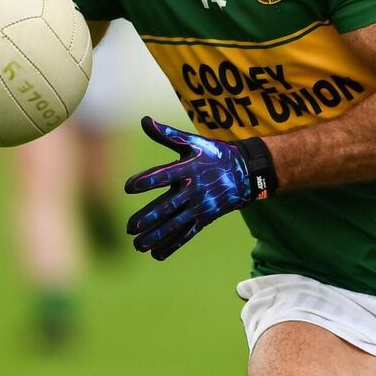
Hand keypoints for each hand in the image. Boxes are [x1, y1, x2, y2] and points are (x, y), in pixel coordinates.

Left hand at [125, 117, 277, 259]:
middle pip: (168, 205)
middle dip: (149, 217)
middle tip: (131, 227)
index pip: (165, 175)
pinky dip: (173, 245)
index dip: (147, 180)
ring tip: (138, 245)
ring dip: (156, 236)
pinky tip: (157, 254)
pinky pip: (187, 234)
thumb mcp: (193, 142)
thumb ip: (167, 134)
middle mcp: (193, 190)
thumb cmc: (214, 154)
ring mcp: (200, 206)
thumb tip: (145, 120)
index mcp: (188, 169)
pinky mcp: (205, 218)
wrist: (246, 172)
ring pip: (175, 224)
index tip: (129, 187)